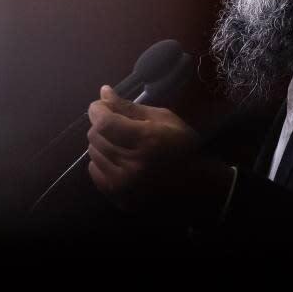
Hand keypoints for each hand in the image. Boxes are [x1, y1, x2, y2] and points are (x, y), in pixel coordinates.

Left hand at [86, 85, 202, 208]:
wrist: (199, 189)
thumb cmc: (184, 148)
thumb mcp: (164, 120)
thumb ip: (130, 107)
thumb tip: (103, 92)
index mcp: (148, 142)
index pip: (104, 123)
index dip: (97, 109)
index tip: (101, 104)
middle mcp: (133, 166)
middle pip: (95, 136)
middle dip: (101, 124)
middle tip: (116, 124)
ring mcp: (124, 187)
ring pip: (93, 153)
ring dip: (102, 143)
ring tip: (121, 143)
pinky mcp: (119, 199)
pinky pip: (94, 171)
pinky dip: (101, 162)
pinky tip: (119, 160)